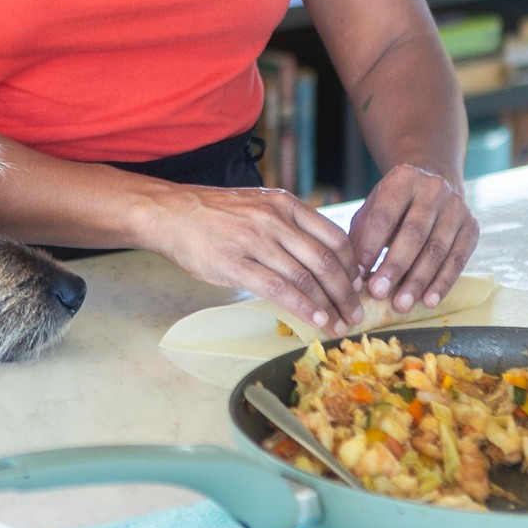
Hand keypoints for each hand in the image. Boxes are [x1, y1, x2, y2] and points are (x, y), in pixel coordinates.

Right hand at [144, 184, 363, 330]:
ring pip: (306, 277)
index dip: (353, 267)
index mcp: (285, 204)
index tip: (358, 287)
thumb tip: (319, 256)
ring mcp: (255, 241)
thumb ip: (288, 224)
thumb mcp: (258, 204)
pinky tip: (316, 320)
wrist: (170, 213)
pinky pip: (279, 289)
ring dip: (329, 306)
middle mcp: (275, 219)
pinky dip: (303, 308)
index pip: (335, 237)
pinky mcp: (236, 264)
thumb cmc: (214, 214)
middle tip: (357, 312)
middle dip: (347, 292)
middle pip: (327, 260)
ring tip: (340, 324)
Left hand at [347, 165, 479, 313]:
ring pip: (437, 249)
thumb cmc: (394, 205)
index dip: (370, 246)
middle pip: (413, 233)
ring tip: (402, 304)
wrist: (433, 184)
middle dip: (395, 267)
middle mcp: (433, 189)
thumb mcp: (373, 209)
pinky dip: (443, 283)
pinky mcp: (472, 227)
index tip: (358, 274)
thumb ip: (362, 236)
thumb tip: (355, 273)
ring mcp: (456, 208)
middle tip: (378, 293)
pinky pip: (458, 260)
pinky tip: (429, 301)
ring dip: (418, 281)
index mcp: (403, 179)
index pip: (384, 215)